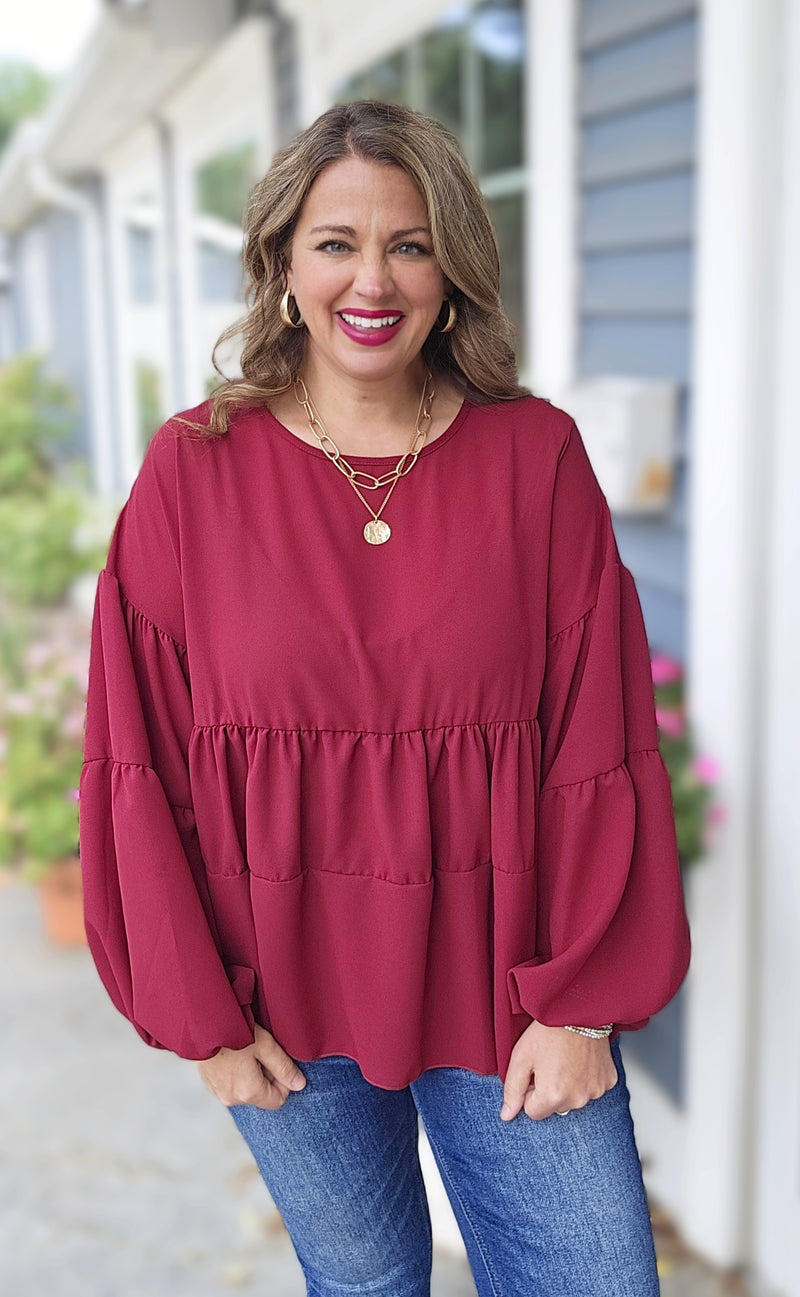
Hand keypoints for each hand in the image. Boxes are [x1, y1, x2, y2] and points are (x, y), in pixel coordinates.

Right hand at [197, 1023, 306, 1109]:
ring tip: (246, 1050)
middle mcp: (232, 1098)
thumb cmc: (233, 1031)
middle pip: (261, 1095)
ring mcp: (218, 1092)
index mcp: (248, 1092)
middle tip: (262, 1051)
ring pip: (246, 1089)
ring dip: (251, 1074)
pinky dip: (237, 1072)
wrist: (202, 1024)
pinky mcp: (210, 1084)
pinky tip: (234, 1053)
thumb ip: (284, 1067)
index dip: (284, 1082)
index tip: (279, 1062)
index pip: (278, 1100)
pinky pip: (231, 1084)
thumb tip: (299, 1084)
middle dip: (267, 1076)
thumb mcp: (265, 1046)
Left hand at [500, 1020, 617, 1121]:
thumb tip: (507, 1115)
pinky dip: (585, 1078)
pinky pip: (591, 1088)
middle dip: (549, 1090)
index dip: (529, 1091)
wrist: (578, 1009)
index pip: (533, 1112)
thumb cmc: (548, 1030)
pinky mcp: (608, 1081)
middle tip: (549, 1062)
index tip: (534, 1071)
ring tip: (565, 1058)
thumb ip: (512, 1090)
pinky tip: (580, 1059)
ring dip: (568, 1085)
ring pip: (574, 1098)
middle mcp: (577, 1099)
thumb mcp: (521, 1057)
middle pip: (554, 1107)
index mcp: (553, 1096)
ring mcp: (595, 1091)